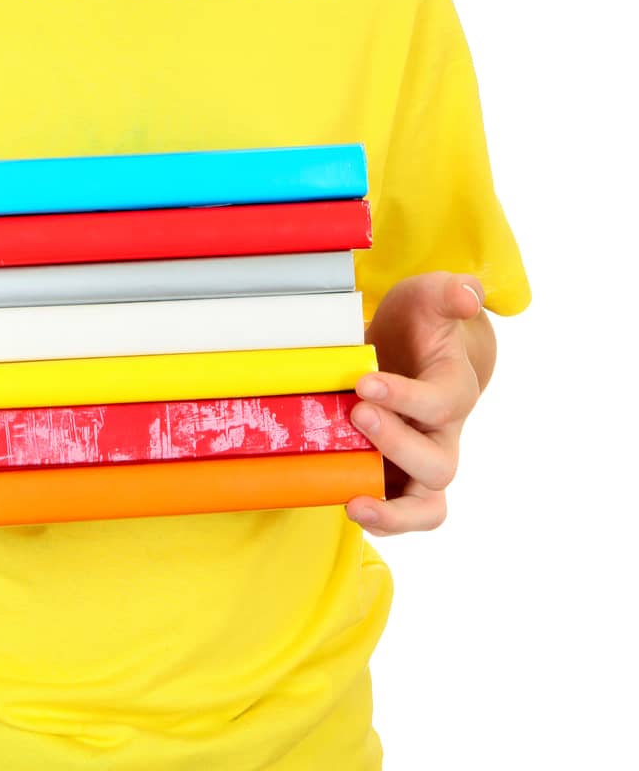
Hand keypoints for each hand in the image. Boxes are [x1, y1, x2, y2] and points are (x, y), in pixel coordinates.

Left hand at [344, 271, 486, 535]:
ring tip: (354, 502)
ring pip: (429, 506)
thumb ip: (450, 291)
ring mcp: (423, 462)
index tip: (365, 383)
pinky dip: (379, 520)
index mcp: (454, 388)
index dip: (405, 398)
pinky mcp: (399, 478)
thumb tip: (467, 296)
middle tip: (356, 416)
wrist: (416, 348)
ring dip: (394, 511)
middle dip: (397, 445)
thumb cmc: (421, 323)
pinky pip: (401, 514)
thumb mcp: (430, 296)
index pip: (441, 403)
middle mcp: (445, 434)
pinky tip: (343, 504)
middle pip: (440, 464)